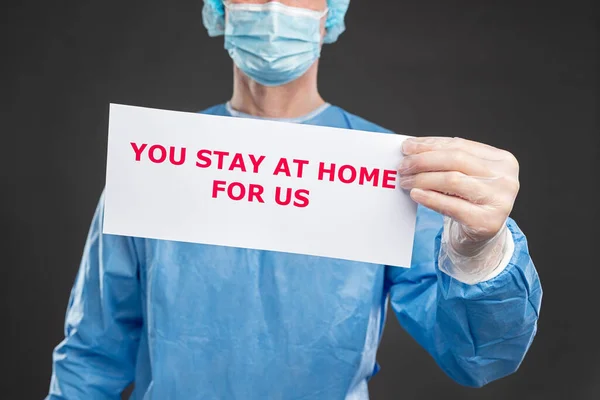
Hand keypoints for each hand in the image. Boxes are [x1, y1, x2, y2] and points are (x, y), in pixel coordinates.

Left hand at [399, 137, 519, 257]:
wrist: (481, 236)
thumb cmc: (469, 201)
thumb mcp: (464, 176)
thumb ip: (446, 159)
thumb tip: (412, 147)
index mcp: (503, 160)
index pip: (460, 145)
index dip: (431, 144)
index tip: (407, 147)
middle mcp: (506, 178)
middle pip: (456, 160)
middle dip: (424, 161)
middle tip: (403, 166)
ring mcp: (500, 201)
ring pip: (453, 180)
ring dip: (423, 179)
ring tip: (405, 181)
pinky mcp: (488, 222)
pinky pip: (452, 206)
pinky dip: (430, 198)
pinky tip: (415, 194)